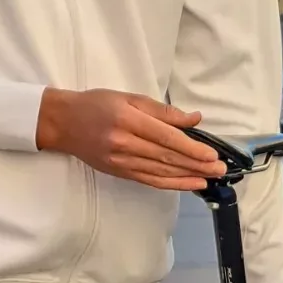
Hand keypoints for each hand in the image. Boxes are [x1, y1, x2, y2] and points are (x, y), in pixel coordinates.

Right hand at [37, 90, 223, 190]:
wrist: (62, 123)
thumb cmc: (97, 104)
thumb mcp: (129, 98)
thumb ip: (162, 111)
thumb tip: (194, 119)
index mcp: (128, 120)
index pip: (166, 138)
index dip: (191, 148)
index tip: (212, 154)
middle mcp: (124, 143)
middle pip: (167, 157)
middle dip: (196, 165)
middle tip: (220, 169)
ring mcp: (121, 161)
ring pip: (160, 172)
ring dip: (188, 176)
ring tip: (211, 178)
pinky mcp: (119, 172)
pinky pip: (150, 180)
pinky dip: (172, 184)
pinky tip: (189, 184)